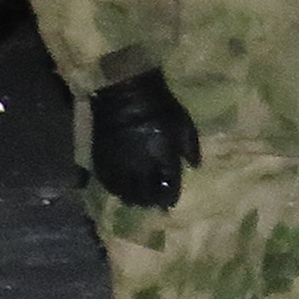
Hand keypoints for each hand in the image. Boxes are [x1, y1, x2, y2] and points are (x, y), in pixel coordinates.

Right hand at [86, 68, 199, 209]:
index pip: (168, 187)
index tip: (171, 204)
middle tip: (154, 205)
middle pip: (146, 195)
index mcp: (162, 157)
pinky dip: (115, 191)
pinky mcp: (103, 160)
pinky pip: (108, 184)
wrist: (124, 92)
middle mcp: (140, 166)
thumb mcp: (183, 123)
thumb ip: (190, 147)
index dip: (170, 198)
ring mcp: (120, 165)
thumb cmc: (159, 106)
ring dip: (134, 200)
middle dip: (151, 202)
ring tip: (138, 202)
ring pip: (126, 193)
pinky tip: (120, 192)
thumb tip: (195, 167)